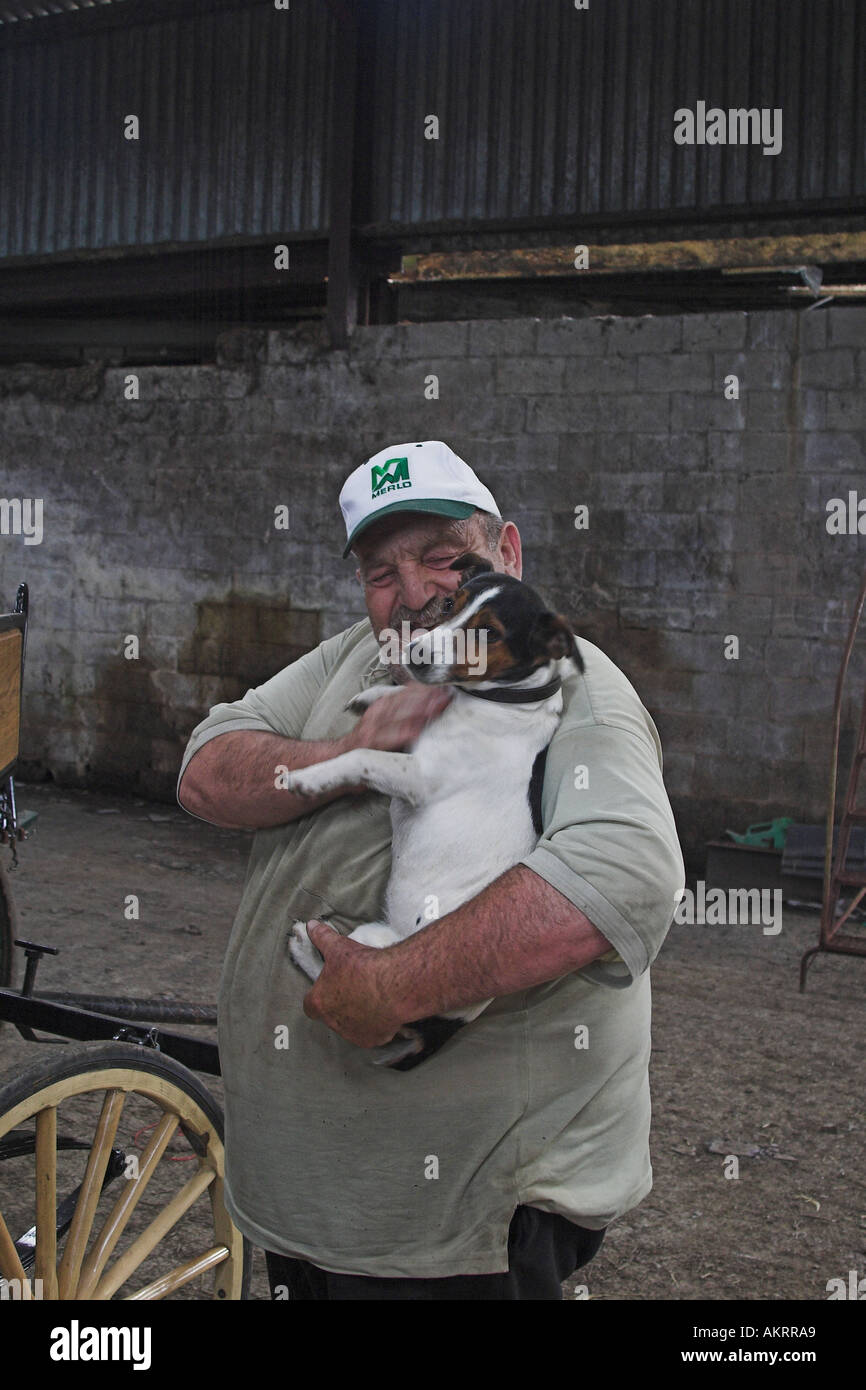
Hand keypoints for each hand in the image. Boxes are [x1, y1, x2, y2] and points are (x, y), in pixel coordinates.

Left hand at [301, 921, 405, 1046]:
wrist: (393, 984)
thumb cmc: (363, 967)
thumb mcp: (339, 947)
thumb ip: (322, 937)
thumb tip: (312, 926)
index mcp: (319, 1002)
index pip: (310, 1004)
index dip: (318, 996)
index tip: (328, 988)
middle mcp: (333, 1022)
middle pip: (331, 1016)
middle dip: (340, 1005)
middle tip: (353, 989)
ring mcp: (353, 1033)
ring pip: (350, 1026)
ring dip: (357, 1015)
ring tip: (370, 997)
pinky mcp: (372, 1039)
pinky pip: (371, 1033)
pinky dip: (376, 1024)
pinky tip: (383, 1009)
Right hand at [348, 684, 451, 752]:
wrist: (338, 758)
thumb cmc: (367, 742)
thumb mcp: (380, 721)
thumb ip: (398, 712)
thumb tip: (425, 705)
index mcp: (380, 707)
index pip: (404, 694)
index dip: (423, 689)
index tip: (442, 685)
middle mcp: (376, 714)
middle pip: (404, 701)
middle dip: (426, 696)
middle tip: (447, 692)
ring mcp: (372, 729)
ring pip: (399, 715)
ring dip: (420, 709)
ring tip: (439, 705)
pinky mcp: (369, 745)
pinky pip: (390, 738)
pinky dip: (404, 732)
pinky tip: (419, 730)